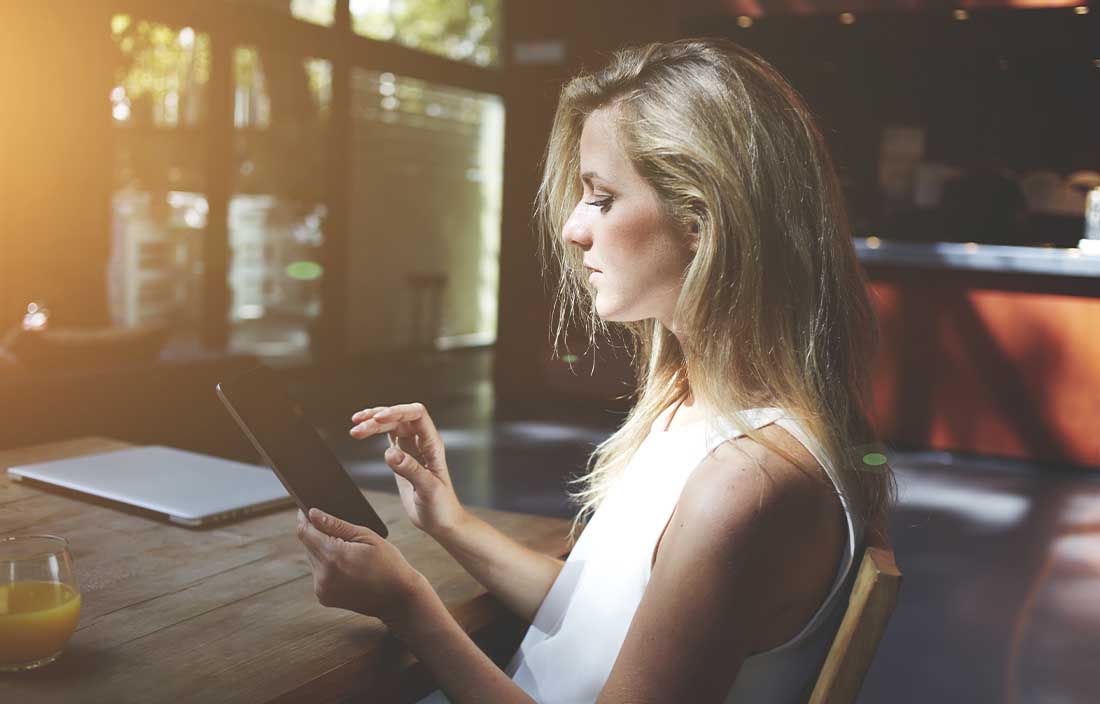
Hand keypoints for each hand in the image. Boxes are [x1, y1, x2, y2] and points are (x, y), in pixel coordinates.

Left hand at [296, 508, 426, 624]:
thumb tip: (312, 513)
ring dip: (322, 550)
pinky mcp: (324, 597)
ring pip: (312, 558)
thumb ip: (336, 525)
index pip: (305, 531)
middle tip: (340, 532)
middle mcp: (323, 574)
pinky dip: (327, 565)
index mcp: (334, 556)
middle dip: (318, 534)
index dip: (304, 518)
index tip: (307, 509)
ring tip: (348, 550)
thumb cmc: (388, 563)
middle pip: (307, 544)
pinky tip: (346, 565)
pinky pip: (318, 572)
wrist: (398, 597)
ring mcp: (322, 588)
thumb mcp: (367, 536)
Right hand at [349, 402, 466, 537]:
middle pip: (400, 418)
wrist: (442, 521)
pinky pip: (387, 436)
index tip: (378, 418)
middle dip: (378, 418)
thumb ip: (411, 470)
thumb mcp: (428, 490)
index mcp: (433, 445)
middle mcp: (422, 442)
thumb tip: (390, 453)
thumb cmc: (442, 507)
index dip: (398, 412)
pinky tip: (362, 432)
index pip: (417, 415)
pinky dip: (374, 432)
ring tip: (355, 428)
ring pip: (391, 425)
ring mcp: (411, 448)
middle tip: (358, 427)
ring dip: (373, 423)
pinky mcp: (401, 457)